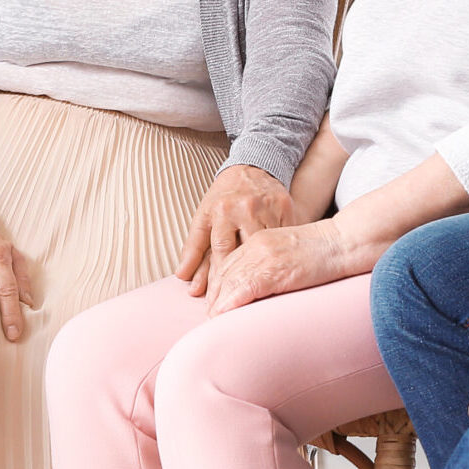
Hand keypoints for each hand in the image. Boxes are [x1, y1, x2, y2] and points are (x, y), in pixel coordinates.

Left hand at [176, 164, 293, 295]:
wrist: (253, 167)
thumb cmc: (224, 197)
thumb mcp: (205, 217)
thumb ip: (194, 247)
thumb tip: (182, 276)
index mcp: (220, 211)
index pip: (219, 250)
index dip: (215, 277)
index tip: (213, 300)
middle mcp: (243, 208)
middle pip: (243, 250)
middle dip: (237, 277)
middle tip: (233, 302)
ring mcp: (266, 207)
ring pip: (266, 245)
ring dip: (262, 267)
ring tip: (258, 288)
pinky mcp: (286, 206)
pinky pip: (284, 235)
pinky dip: (281, 252)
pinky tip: (280, 268)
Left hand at [205, 220, 358, 315]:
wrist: (344, 241)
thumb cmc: (323, 251)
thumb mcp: (289, 252)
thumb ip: (272, 263)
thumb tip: (261, 286)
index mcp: (259, 240)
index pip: (228, 263)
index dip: (217, 284)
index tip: (214, 300)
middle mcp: (256, 245)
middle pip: (224, 273)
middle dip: (214, 295)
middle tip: (210, 315)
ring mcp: (264, 256)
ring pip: (230, 281)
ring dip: (219, 303)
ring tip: (214, 320)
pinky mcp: (275, 270)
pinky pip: (245, 288)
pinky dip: (231, 303)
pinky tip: (223, 314)